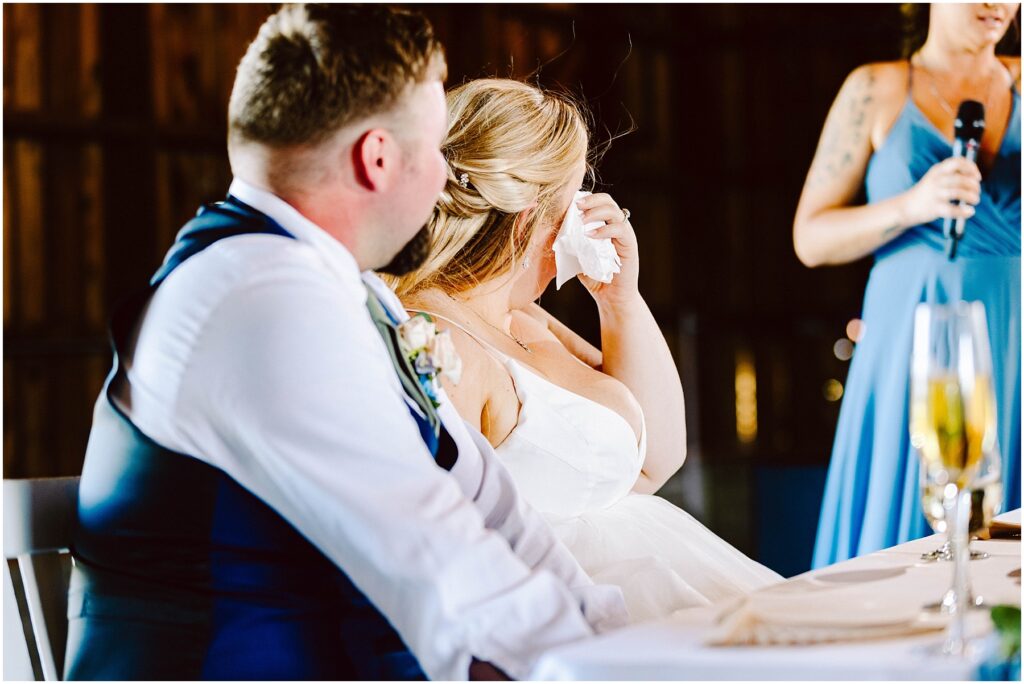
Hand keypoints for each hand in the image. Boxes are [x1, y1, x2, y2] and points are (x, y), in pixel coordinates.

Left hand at [575, 193, 640, 308]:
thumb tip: (551, 229)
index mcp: (605, 225)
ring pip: (614, 211)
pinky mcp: (630, 245)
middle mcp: (616, 226)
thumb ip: (570, 241)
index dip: (586, 198)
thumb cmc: (594, 277)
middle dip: (591, 200)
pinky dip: (604, 230)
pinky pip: (620, 229)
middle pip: (608, 201)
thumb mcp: (577, 255)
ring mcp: (624, 235)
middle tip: (575, 206)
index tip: (570, 201)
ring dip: (596, 212)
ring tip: (581, 220)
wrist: (610, 298)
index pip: (598, 202)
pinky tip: (590, 235)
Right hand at [901, 157, 980, 226]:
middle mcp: (935, 180)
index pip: (957, 162)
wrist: (904, 208)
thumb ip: (951, 174)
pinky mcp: (933, 208)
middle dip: (973, 185)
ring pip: (958, 193)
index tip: (977, 177)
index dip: (971, 167)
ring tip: (975, 200)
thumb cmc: (925, 193)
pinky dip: (963, 211)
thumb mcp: (934, 177)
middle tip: (977, 191)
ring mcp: (934, 194)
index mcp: (937, 170)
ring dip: (971, 197)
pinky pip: (952, 210)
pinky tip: (970, 212)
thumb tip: (974, 178)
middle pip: (960, 179)